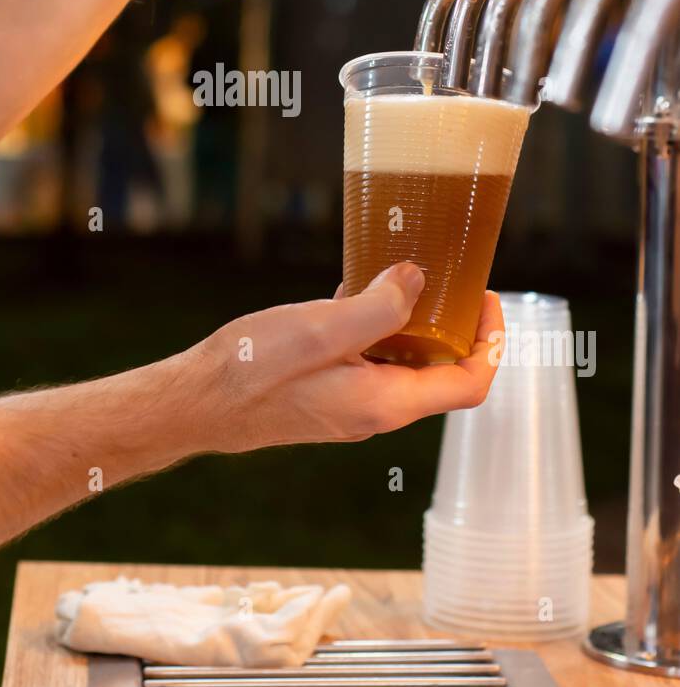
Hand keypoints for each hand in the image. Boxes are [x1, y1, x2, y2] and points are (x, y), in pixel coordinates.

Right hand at [191, 264, 503, 452]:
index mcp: (386, 403)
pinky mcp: (328, 393)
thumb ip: (377, 308)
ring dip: (413, 323)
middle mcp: (376, 411)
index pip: (469, 385)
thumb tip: (417, 281)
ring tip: (405, 275)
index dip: (490, 343)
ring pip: (403, 365)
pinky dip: (376, 329)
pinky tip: (353, 293)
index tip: (485, 299)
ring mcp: (351, 405)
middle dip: (454, 326)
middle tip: (449, 277)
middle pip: (441, 374)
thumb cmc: (252, 371)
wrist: (196, 404)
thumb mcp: (321, 329)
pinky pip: (369, 361)